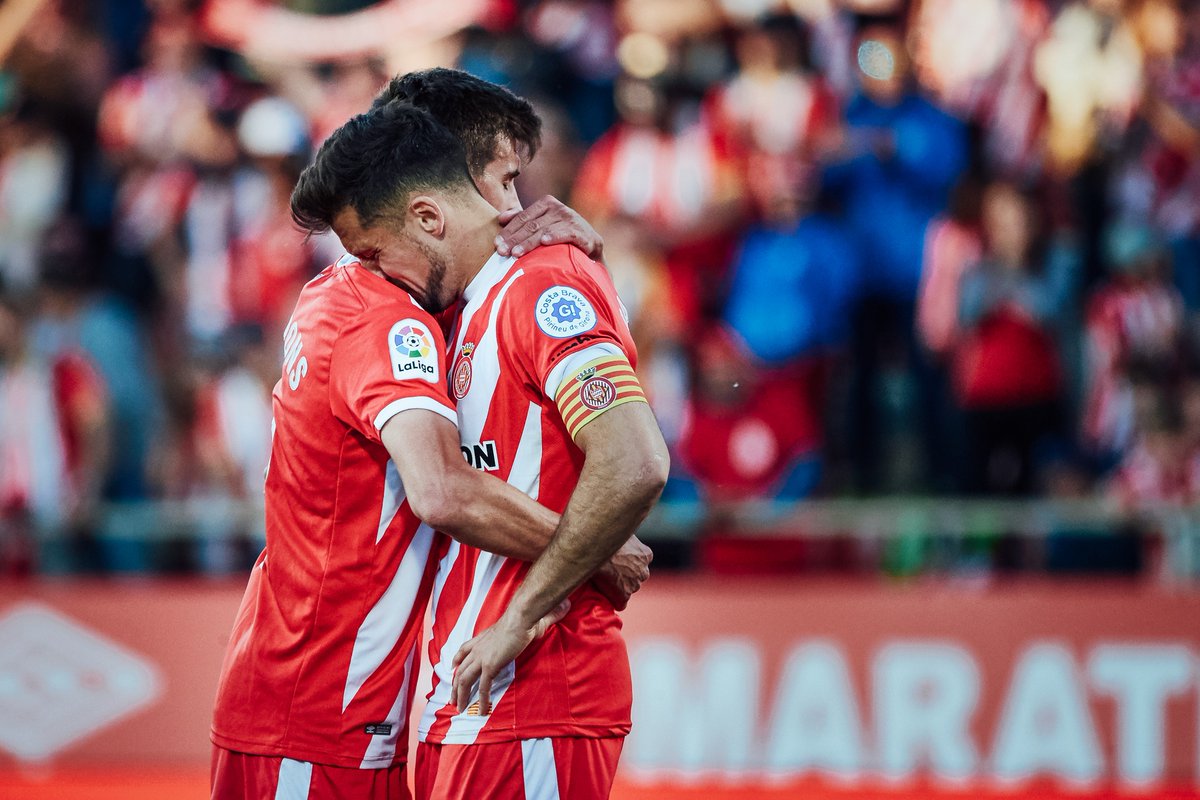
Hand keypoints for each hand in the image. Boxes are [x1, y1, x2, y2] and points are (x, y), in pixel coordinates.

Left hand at [450, 599, 570, 714]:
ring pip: (465, 680)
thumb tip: (558, 610)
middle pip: (460, 670)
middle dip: (455, 686)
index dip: (457, 660)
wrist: (521, 618)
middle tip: (453, 699)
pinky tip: (482, 711)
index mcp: (482, 638)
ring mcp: (482, 658)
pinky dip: (481, 700)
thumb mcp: (521, 623)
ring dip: (461, 696)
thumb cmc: (523, 618)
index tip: (453, 668)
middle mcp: (478, 649)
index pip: (464, 650)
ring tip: (460, 709)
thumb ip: (531, 623)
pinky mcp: (490, 666)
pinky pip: (483, 687)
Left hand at [496, 196, 603, 260]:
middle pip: (531, 225)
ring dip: (528, 243)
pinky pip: (565, 233)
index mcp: (546, 204)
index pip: (522, 217)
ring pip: (544, 230)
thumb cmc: (561, 235)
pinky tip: (544, 242)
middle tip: (502, 252)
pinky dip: (554, 237)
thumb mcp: (542, 225)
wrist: (590, 246)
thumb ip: (523, 220)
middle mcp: (558, 208)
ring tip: (516, 253)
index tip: (496, 244)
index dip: (508, 231)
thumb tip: (500, 218)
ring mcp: (570, 219)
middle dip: (514, 239)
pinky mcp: (581, 232)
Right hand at [591, 536, 652, 610]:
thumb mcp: (621, 530)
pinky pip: (621, 603)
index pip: (640, 563)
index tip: (617, 561)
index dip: (628, 563)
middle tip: (609, 570)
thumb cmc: (606, 534)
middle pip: (636, 578)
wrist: (597, 547)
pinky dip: (614, 600)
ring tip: (604, 580)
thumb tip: (616, 527)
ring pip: (629, 589)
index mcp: (646, 554)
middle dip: (626, 576)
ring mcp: (635, 584)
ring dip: (619, 587)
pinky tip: (605, 594)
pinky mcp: (624, 595)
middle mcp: (644, 571)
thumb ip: (623, 536)